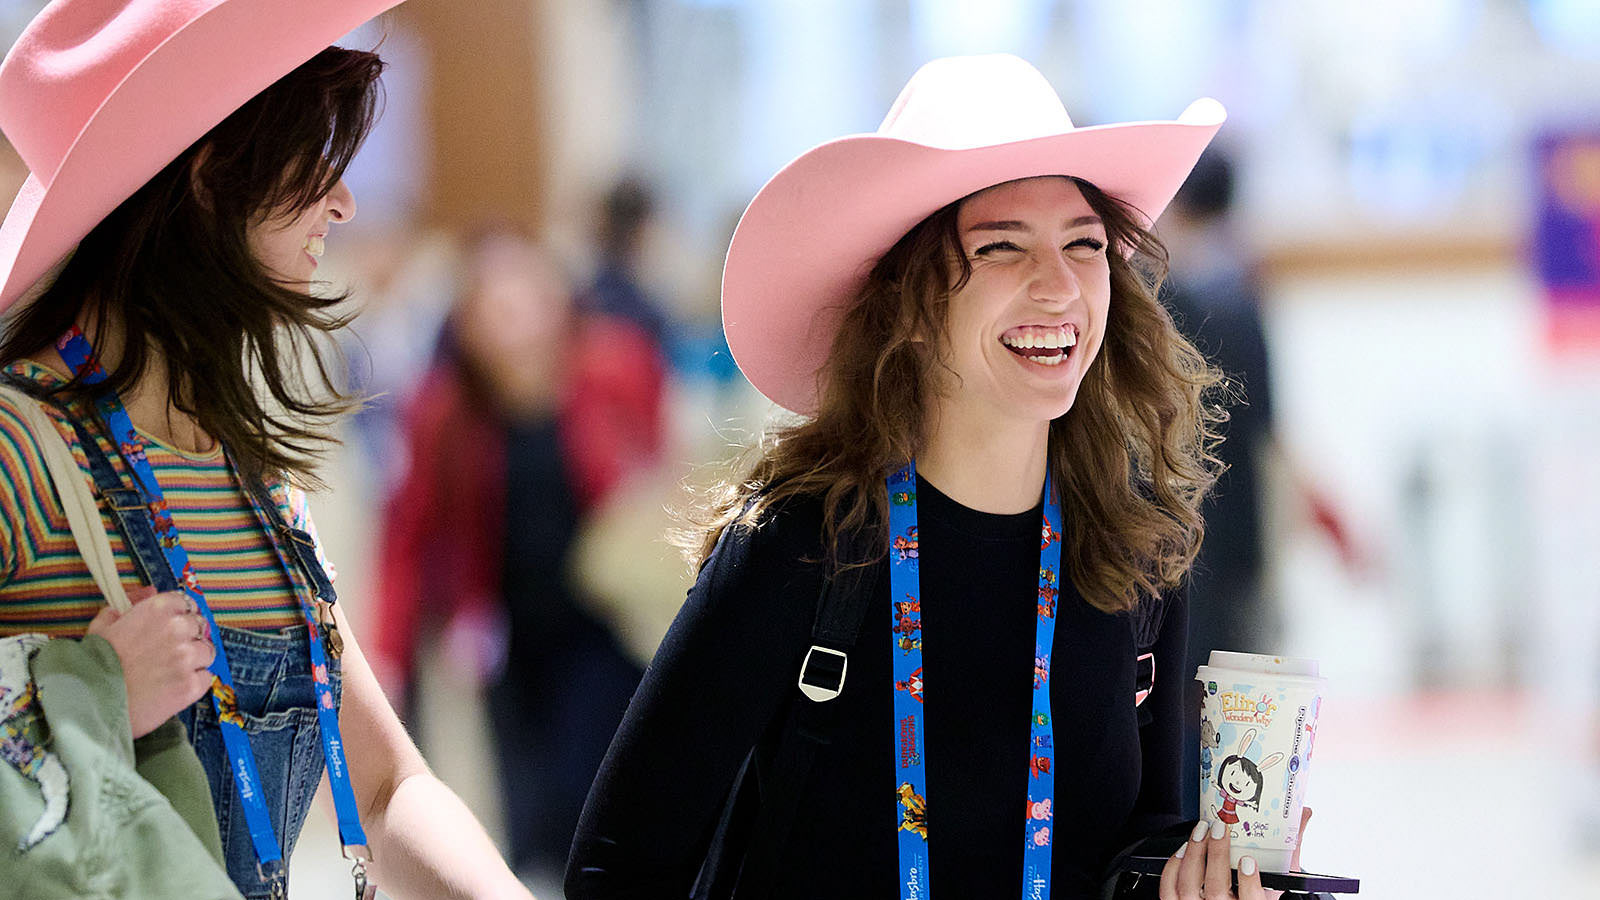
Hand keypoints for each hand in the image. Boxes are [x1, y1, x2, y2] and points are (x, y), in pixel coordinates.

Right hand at [86, 587, 215, 738]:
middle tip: (168, 654)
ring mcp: (187, 657)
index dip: (179, 616)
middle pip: (199, 626)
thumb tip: (148, 591)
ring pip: (206, 652)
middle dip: (188, 638)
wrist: (89, 704)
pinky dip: (195, 682)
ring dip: (194, 660)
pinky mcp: (191, 685)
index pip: (185, 603)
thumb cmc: (92, 666)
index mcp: (157, 609)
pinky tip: (173, 687)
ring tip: (170, 672)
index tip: (171, 627)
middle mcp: (177, 629)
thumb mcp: (103, 626)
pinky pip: (206, 678)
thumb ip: (129, 605)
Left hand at [1159, 807, 1311, 899]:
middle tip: (1221, 828)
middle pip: (1217, 889)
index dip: (1248, 883)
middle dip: (1217, 855)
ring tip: (1202, 830)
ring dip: (1194, 854)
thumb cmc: (1255, 893)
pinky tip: (1184, 848)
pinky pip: (1169, 887)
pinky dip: (1174, 865)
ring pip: (1189, 885)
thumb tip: (1304, 813)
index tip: (1248, 861)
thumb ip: (1291, 848)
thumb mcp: (1277, 878)